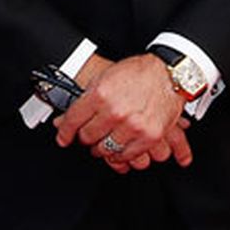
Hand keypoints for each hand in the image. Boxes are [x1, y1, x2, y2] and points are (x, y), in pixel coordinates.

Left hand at [54, 53, 191, 170]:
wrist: (167, 74)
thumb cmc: (137, 74)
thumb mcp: (104, 77)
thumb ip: (85, 98)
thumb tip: (63, 119)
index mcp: (100, 94)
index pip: (73, 120)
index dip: (65, 132)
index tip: (63, 138)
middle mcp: (115, 111)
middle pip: (88, 137)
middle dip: (85, 138)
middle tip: (88, 135)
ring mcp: (132, 125)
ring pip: (106, 149)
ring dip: (101, 148)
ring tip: (102, 142)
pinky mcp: (149, 136)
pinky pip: (127, 155)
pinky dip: (120, 156)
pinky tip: (117, 149)